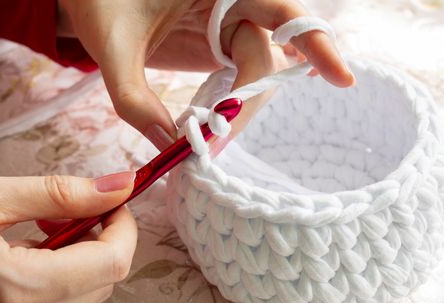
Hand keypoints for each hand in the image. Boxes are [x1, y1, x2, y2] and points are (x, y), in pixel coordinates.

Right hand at [0, 172, 136, 302]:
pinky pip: (58, 302)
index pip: (112, 263)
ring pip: (86, 293)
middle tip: (82, 206)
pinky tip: (36, 244)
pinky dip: (63, 269)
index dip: (123, 226)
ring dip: (85, 253)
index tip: (115, 198)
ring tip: (50, 222)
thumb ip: (60, 194)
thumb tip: (119, 185)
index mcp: (15, 291)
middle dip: (105, 238)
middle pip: (104, 280)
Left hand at [57, 0, 354, 147]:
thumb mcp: (112, 45)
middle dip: (251, 98)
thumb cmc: (101, 1)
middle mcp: (233, 2)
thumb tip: (169, 147)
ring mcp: (229, 25)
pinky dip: (247, 94)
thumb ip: (134, 98)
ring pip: (261, 67)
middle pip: (267, 52)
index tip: (342, 79)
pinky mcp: (220, 44)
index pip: (283, 10)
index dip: (316, 41)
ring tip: (221, 135)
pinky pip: (247, 70)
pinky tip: (240, 114)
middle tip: (220, 140)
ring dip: (247, 103)